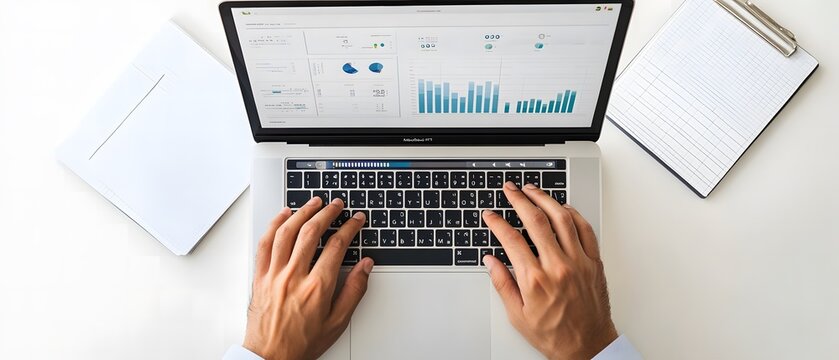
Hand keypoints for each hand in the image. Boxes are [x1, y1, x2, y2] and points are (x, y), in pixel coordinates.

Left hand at [243, 197, 373, 359]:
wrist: (270, 357)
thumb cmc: (302, 343)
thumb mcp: (338, 322)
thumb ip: (354, 290)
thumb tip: (365, 266)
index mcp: (317, 287)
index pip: (337, 246)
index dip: (350, 228)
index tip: (356, 220)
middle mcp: (294, 277)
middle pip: (312, 232)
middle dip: (328, 213)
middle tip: (337, 205)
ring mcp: (274, 274)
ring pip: (287, 232)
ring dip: (302, 212)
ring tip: (314, 203)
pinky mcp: (260, 276)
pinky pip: (266, 243)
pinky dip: (275, 224)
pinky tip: (284, 215)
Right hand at [483, 182, 616, 359]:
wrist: (587, 346)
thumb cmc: (554, 334)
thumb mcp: (518, 315)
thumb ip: (503, 284)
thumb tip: (491, 262)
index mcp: (535, 280)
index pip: (511, 239)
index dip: (497, 222)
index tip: (490, 216)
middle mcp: (558, 266)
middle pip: (535, 220)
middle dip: (519, 199)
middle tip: (510, 189)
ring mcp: (578, 262)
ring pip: (562, 218)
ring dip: (545, 199)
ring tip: (533, 190)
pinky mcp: (594, 263)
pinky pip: (585, 230)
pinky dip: (573, 214)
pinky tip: (562, 208)